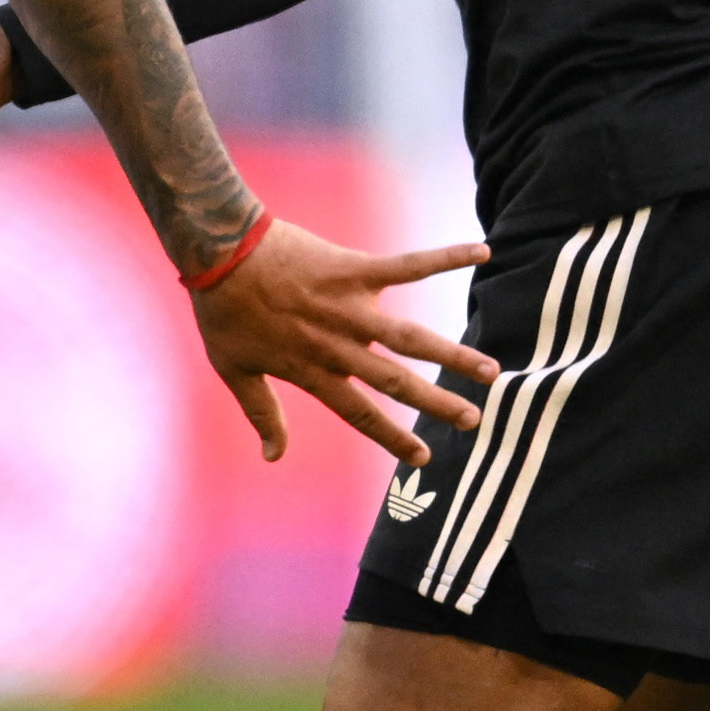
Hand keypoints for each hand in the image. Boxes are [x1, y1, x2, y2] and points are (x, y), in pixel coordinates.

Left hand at [190, 220, 498, 465]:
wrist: (219, 251)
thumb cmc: (223, 311)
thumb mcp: (234, 371)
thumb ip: (262, 414)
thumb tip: (272, 458)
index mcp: (314, 372)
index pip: (362, 414)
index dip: (393, 439)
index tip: (424, 459)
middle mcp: (340, 346)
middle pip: (397, 383)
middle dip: (437, 404)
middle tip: (475, 420)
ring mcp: (351, 307)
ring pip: (412, 339)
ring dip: (454, 355)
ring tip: (490, 371)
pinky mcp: (355, 268)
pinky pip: (409, 265)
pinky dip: (446, 257)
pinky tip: (483, 253)